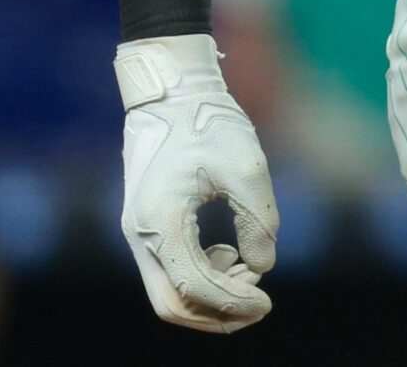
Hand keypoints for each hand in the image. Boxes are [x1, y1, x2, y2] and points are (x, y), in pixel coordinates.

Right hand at [115, 34, 279, 332]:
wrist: (171, 91)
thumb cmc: (209, 121)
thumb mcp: (247, 165)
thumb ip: (259, 220)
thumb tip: (263, 267)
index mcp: (162, 220)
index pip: (194, 287)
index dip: (233, 303)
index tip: (267, 302)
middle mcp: (141, 234)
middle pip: (172, 305)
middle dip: (218, 314)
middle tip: (259, 304)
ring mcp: (139, 232)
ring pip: (167, 293)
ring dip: (210, 297)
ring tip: (249, 272)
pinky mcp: (146, 227)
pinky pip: (168, 271)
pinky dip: (200, 278)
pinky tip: (228, 255)